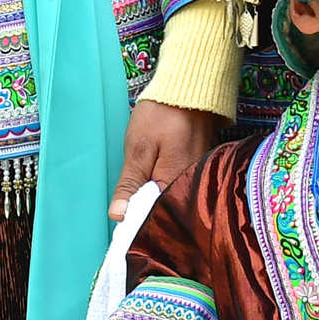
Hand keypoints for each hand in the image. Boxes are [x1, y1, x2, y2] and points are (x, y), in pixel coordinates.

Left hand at [114, 98, 221, 219]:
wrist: (190, 90)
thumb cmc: (162, 115)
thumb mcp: (138, 149)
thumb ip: (129, 184)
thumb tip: (119, 215)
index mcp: (174, 186)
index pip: (154, 219)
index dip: (135, 225)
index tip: (120, 229)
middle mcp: (192, 188)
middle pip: (166, 214)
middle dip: (146, 216)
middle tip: (126, 214)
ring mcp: (197, 180)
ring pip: (172, 203)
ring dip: (155, 204)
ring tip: (138, 203)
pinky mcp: (199, 173)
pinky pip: (181, 191)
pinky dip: (167, 192)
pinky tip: (154, 188)